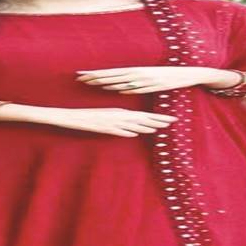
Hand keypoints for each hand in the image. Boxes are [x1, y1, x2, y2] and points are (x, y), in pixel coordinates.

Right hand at [39, 107, 177, 137]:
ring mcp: (111, 122)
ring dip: (146, 126)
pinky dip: (126, 131)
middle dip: (158, 120)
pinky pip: (115, 130)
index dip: (158, 117)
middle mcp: (118, 116)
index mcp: (120, 112)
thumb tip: (134, 131)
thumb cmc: (91, 117)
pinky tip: (134, 133)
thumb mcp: (109, 118)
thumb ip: (121, 122)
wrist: (73, 116)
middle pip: (142, 119)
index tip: (170, 119)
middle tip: (173, 121)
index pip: (143, 115)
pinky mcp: (103, 127)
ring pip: (131, 124)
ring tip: (160, 127)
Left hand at [75, 66, 239, 92]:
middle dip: (95, 77)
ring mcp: (145, 79)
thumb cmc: (165, 75)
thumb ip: (133, 81)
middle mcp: (137, 72)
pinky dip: (127, 87)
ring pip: (122, 80)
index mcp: (135, 69)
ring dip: (107, 82)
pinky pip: (138, 87)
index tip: (81, 75)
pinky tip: (117, 88)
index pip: (110, 72)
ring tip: (92, 83)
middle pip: (112, 75)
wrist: (186, 73)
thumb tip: (119, 87)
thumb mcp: (147, 76)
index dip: (96, 74)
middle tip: (79, 78)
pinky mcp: (153, 85)